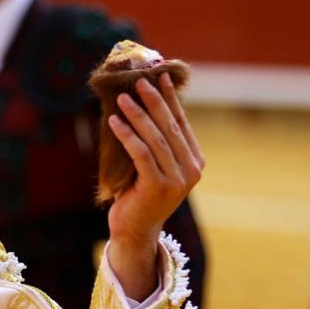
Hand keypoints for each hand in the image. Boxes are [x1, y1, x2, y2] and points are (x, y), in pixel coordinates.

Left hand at [106, 74, 205, 297]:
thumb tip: (141, 106)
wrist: (135, 231)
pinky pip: (141, 153)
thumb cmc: (139, 195)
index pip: (182, 124)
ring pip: (156, 138)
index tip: (160, 78)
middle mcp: (191, 170)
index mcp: (195, 162)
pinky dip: (127, 135)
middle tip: (139, 81)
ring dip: (138, 114)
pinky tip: (114, 121)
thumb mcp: (152, 166)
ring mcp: (176, 180)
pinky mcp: (157, 186)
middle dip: (154, 101)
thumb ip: (156, 144)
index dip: (171, 100)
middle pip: (170, 127)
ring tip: (123, 97)